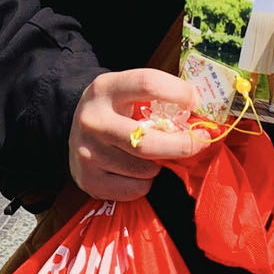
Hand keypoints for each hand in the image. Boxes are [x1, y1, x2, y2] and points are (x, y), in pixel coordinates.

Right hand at [68, 69, 207, 199]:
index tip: (196, 103)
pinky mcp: (88, 179)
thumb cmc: (113, 110)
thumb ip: (157, 98)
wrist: (71, 131)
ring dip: (158, 165)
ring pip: (144, 169)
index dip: (179, 93)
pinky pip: (135, 188)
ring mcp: (88, 152)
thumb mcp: (126, 92)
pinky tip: (134, 172)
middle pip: (148, 141)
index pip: (147, 84)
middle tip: (200, 142)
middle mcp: (93, 120)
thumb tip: (203, 112)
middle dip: (182, 145)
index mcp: (105, 88)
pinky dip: (144, 183)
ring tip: (150, 156)